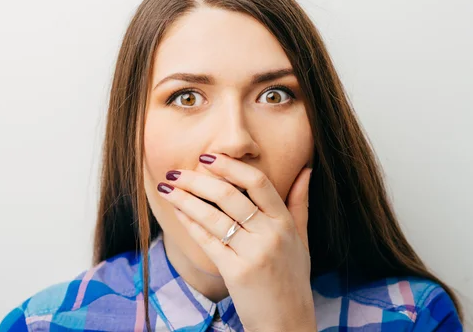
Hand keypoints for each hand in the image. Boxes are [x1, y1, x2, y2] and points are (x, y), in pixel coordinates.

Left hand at [157, 153, 315, 331]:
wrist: (286, 322)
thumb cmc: (291, 278)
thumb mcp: (301, 239)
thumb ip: (299, 203)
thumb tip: (305, 170)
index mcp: (285, 222)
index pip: (258, 182)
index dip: (230, 166)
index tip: (208, 157)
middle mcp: (271, 234)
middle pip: (229, 195)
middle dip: (197, 180)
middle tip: (175, 170)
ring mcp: (253, 253)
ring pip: (213, 216)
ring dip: (185, 198)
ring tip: (166, 186)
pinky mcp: (235, 272)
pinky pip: (207, 240)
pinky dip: (190, 223)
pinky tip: (177, 212)